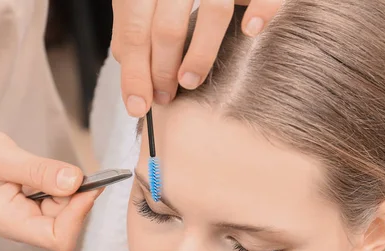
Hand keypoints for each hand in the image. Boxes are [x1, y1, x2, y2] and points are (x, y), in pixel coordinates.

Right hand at [0, 129, 99, 250]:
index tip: (84, 184)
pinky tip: (44, 171)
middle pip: (69, 226)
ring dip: (69, 189)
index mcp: (12, 223)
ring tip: (43, 168)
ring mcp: (30, 218)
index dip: (78, 215)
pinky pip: (62, 201)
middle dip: (76, 198)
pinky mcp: (35, 207)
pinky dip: (63, 185)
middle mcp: (25, 226)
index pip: (59, 238)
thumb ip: (38, 171)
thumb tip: (75, 181)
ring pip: (69, 212)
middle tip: (63, 168)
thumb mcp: (0, 157)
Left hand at [112, 0, 282, 116]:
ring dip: (199, 54)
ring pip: (211, 13)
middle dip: (162, 70)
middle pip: (167, 27)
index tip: (138, 105)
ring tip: (189, 82)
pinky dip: (260, 10)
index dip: (134, 72)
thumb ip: (132, 19)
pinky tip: (250, 31)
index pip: (134, 30)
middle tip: (164, 97)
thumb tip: (124, 59)